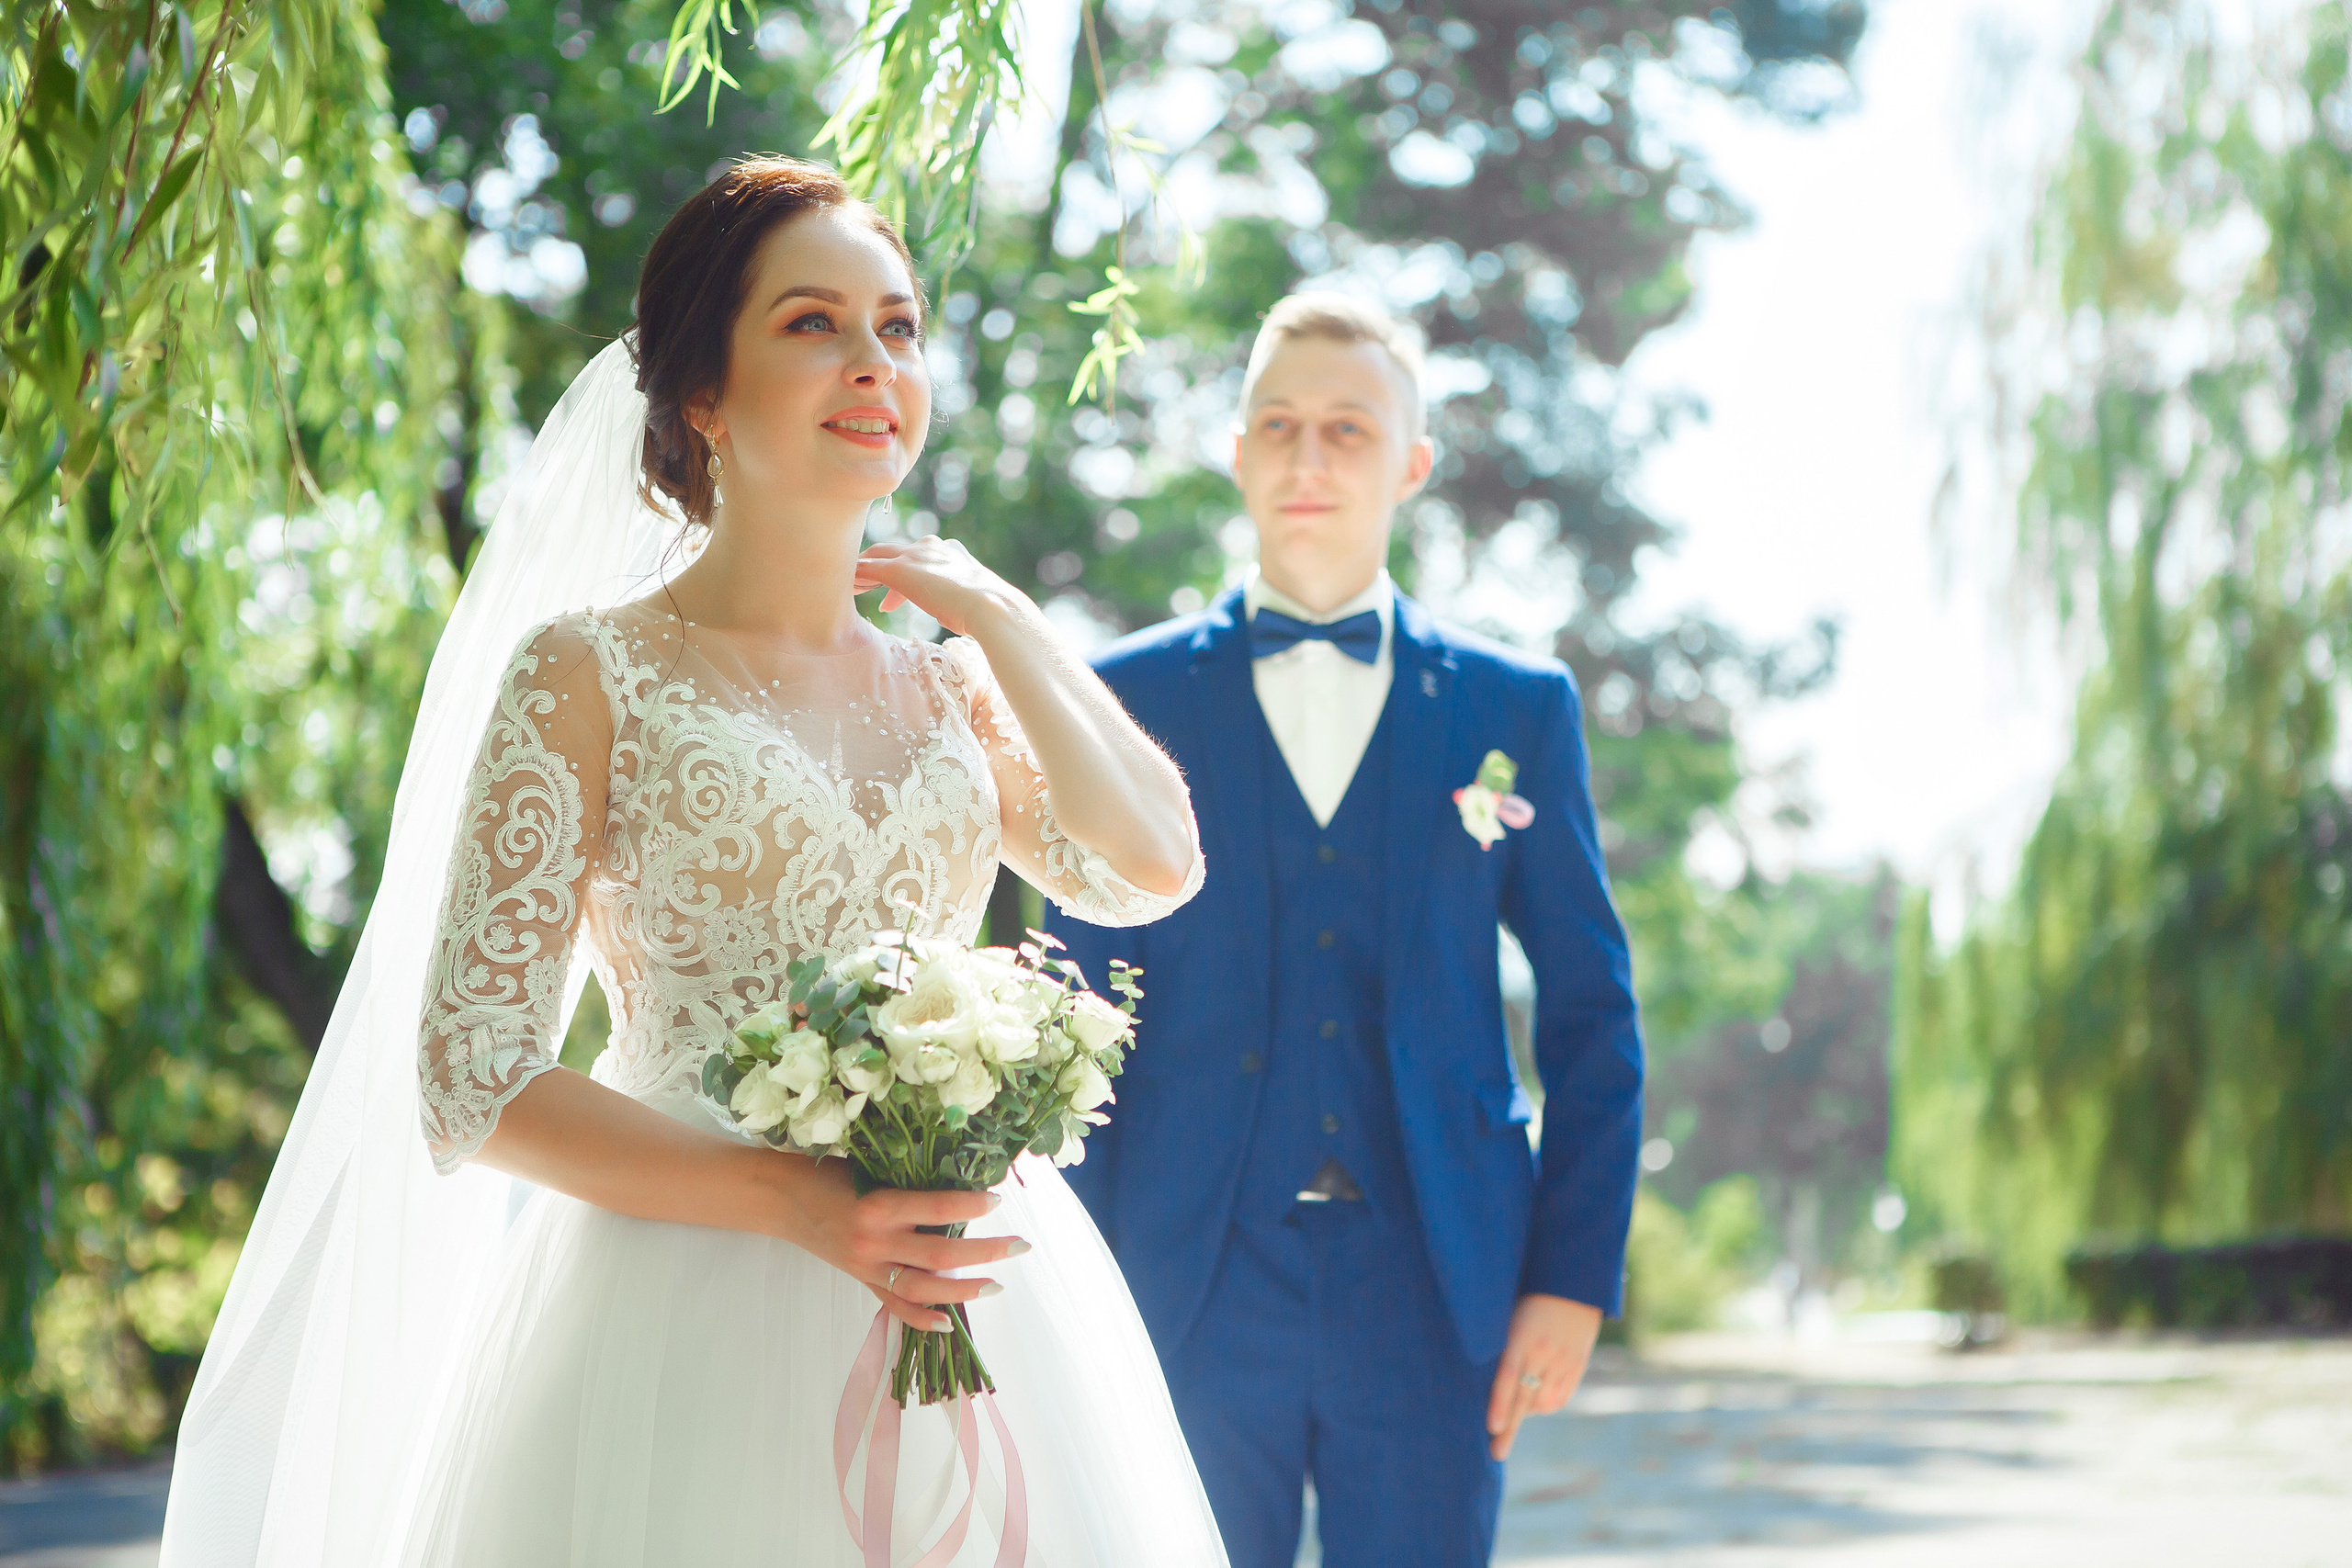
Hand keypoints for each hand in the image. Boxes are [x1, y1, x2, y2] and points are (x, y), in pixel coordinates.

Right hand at [782, 1156, 1027, 1334]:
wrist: (784, 1199)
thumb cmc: (830, 1172)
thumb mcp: (870, 1167)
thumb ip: (910, 1180)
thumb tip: (962, 1180)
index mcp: (878, 1206)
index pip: (936, 1209)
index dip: (970, 1207)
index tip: (998, 1200)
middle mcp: (875, 1242)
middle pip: (940, 1256)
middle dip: (985, 1252)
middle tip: (1020, 1246)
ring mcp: (869, 1268)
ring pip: (924, 1288)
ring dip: (964, 1290)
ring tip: (997, 1285)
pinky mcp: (863, 1282)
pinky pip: (896, 1307)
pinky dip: (923, 1319)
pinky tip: (950, 1323)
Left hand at [853, 535, 1025, 636]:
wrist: (991, 607)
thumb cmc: (990, 612)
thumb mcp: (974, 602)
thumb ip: (965, 600)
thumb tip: (969, 615)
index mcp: (951, 552)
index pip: (919, 556)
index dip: (906, 571)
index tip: (896, 594)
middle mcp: (931, 547)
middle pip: (894, 549)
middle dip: (878, 564)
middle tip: (866, 581)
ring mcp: (915, 556)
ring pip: (878, 555)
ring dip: (865, 570)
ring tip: (853, 585)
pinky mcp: (900, 570)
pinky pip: (869, 568)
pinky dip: (857, 577)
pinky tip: (848, 586)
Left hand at [1486, 1292, 1601, 1459]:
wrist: (1573, 1284)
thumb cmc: (1530, 1298)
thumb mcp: (1511, 1317)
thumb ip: (1503, 1347)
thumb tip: (1489, 1381)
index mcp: (1522, 1338)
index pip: (1508, 1378)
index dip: (1499, 1404)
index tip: (1491, 1427)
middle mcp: (1544, 1352)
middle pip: (1524, 1398)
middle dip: (1509, 1429)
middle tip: (1497, 1453)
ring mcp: (1563, 1361)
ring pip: (1543, 1401)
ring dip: (1527, 1414)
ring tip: (1510, 1421)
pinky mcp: (1577, 1365)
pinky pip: (1560, 1396)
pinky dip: (1547, 1406)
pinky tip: (1536, 1407)